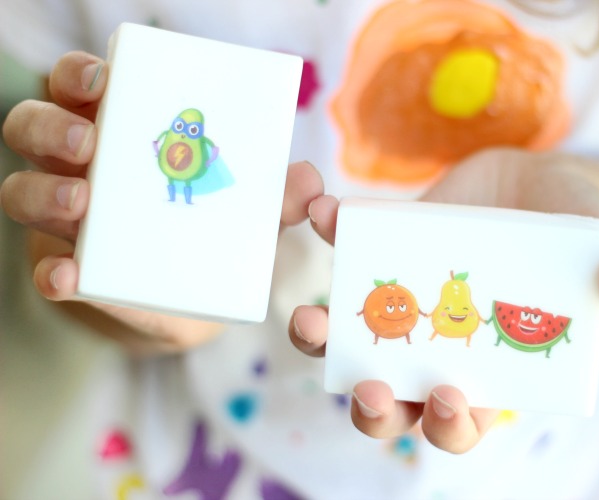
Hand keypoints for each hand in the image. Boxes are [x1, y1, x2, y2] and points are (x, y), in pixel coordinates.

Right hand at [1, 51, 323, 353]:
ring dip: (43, 190)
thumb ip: (275, 194)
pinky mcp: (67, 270)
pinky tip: (68, 275)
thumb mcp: (244, 206)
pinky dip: (51, 272)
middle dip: (52, 127)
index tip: (103, 82)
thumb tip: (311, 183)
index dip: (80, 76)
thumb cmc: (210, 230)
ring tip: (82, 202)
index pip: (79, 87)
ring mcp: (65, 219)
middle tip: (89, 142)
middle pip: (33, 127)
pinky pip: (43, 268)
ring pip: (21, 190)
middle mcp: (80, 167)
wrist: (190, 300)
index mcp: (119, 133)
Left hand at [289, 148, 598, 452]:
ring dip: (322, 341)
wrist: (534, 182)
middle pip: (393, 402)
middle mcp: (437, 347)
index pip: (464, 422)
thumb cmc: (575, 229)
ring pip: (351, 344)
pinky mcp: (384, 258)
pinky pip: (346, 258)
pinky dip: (330, 239)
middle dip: (373, 408)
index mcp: (491, 368)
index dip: (450, 425)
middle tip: (370, 387)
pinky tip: (325, 213)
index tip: (448, 398)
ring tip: (310, 319)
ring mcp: (405, 305)